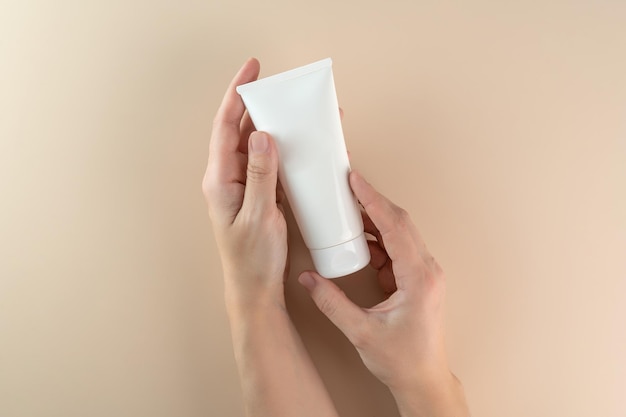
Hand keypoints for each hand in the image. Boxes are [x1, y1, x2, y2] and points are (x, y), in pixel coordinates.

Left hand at [202, 58, 286, 309]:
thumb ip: (261, 175)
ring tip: (296, 110)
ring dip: (274, 125)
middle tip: (282, 86)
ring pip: (256, 144)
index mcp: (220, 180)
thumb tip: (263, 135)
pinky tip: (299, 143)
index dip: (238, 94)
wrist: (255, 289)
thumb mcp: (259, 217)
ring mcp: (243, 185)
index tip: (252, 69)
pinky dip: (282, 148)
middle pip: (241, 129)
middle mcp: (228, 177)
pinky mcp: (258, 193)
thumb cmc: (252, 259)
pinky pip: (268, 162)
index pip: (226, 126)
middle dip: (259, 103)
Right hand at [298, 171, 468, 414]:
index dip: (373, 200)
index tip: (356, 180)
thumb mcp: (361, 332)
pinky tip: (359, 240)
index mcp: (419, 277)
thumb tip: (309, 279)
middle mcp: (426, 270)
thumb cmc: (403, 360)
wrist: (423, 380)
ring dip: (374, 221)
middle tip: (348, 184)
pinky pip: (397, 249)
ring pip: (399, 234)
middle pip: (399, 223)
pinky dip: (377, 240)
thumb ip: (332, 303)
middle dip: (372, 202)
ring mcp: (423, 274)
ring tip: (348, 210)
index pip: (396, 226)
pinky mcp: (416, 280)